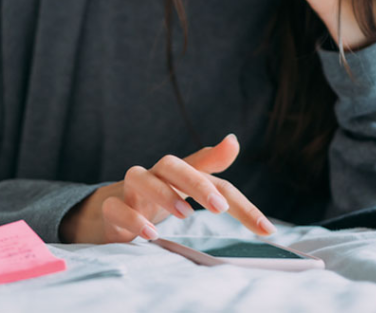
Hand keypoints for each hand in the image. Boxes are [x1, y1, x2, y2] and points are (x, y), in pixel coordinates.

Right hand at [59, 134, 276, 243]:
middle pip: (172, 165)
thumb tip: (234, 140)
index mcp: (178, 174)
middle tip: (220, 206)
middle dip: (197, 183)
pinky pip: (115, 207)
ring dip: (163, 194)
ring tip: (185, 214)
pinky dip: (132, 218)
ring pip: (139, 178)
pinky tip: (150, 234)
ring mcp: (130, 191)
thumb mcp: (185, 186)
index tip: (266, 228)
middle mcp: (154, 176)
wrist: (109, 211)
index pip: (213, 179)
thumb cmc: (155, 198)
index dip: (241, 203)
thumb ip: (210, 167)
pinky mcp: (111, 210)